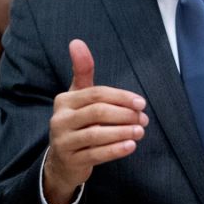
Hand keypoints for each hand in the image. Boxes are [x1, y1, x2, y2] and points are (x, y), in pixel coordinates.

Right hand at [42, 39, 148, 203]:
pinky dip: (115, 150)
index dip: (121, 97)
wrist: (61, 162)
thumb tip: (77, 41)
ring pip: (97, 134)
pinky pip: (96, 154)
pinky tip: (130, 146)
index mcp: (64, 100)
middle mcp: (60, 119)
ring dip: (122, 132)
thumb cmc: (77, 123)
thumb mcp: (78, 97)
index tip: (141, 103)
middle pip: (97, 112)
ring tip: (141, 131)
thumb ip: (82, 71)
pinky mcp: (70, 160)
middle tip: (144, 119)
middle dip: (124, 114)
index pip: (96, 94)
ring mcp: (63, 141)